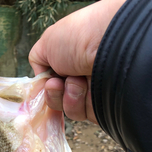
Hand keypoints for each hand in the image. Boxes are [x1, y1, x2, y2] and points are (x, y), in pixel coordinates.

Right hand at [29, 0, 140, 122]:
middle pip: (60, 99)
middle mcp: (84, 73)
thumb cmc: (79, 36)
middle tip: (60, 82)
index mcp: (72, 57)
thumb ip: (38, 61)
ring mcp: (96, 90)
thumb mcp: (48, 42)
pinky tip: (87, 89)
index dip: (47, 85)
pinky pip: (85, 115)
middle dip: (55, 93)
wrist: (113, 42)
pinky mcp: (106, 105)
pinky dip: (80, 104)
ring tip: (78, 81)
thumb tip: (42, 79)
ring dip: (68, 97)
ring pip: (71, 109)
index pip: (54, 82)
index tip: (48, 81)